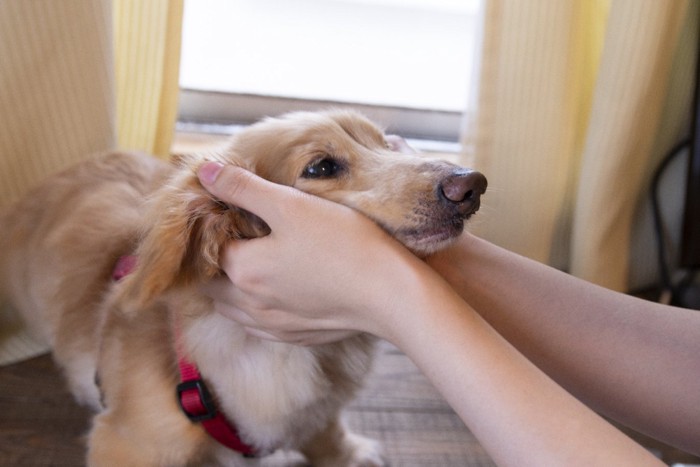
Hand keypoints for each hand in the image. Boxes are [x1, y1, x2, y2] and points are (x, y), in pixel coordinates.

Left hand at [198, 162, 424, 344]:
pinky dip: (257, 307)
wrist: (390, 293)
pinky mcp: (296, 336)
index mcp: (243, 271)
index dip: (213, 229)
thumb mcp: (290, 204)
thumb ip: (244, 188)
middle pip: (214, 284)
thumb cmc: (343, 243)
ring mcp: (273, 325)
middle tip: (236, 236)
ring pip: (233, 308)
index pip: (207, 249)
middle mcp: (250, 305)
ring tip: (254, 262)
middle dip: (216, 261)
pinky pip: (261, 324)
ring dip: (233, 287)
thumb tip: (203, 171)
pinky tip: (278, 290)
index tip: (227, 213)